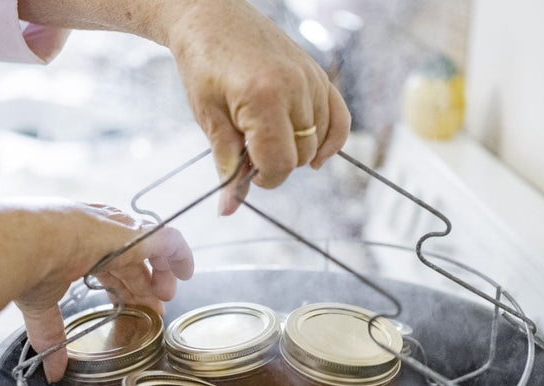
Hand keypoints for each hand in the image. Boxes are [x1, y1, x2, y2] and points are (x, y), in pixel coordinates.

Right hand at [13, 202, 193, 381]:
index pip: (105, 266)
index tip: (123, 307)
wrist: (30, 239)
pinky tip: (186, 272)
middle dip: (142, 287)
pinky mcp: (136, 234)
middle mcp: (99, 233)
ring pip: (150, 249)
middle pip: (130, 261)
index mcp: (74, 245)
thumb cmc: (26, 265)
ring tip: (165, 297)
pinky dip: (180, 255)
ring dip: (160, 274)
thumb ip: (50, 334)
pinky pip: (169, 241)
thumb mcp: (39, 303)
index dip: (117, 287)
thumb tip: (52, 371)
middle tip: (153, 311)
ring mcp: (118, 232)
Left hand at [166, 0, 351, 213]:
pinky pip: (339, 118)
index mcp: (263, 99)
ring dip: (296, 151)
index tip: (247, 174)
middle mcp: (295, 88)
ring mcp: (311, 80)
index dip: (264, 179)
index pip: (280, 163)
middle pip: (301, 156)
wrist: (212, 17)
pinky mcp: (318, 75)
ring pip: (319, 142)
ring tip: (269, 138)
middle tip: (250, 151)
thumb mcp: (208, 117)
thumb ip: (226, 163)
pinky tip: (316, 153)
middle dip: (277, 164)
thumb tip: (229, 208)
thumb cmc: (204, 63)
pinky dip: (331, 139)